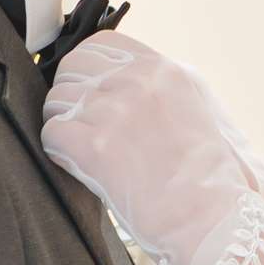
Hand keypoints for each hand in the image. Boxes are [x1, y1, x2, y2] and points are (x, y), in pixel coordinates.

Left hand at [40, 34, 263, 264]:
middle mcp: (136, 80)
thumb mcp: (201, 112)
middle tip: (85, 127)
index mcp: (164, 70)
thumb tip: (126, 82)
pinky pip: (51, 134)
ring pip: (56, 102)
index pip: (100, 44)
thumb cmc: (212, 178)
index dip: (88, 70)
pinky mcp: (92, 144)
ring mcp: (112, 109)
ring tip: (89, 154)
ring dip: (65, 126)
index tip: (90, 92)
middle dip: (71, 96)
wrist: (211, 219)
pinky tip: (85, 169)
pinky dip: (60, 154)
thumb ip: (163, 89)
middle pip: (71, 69)